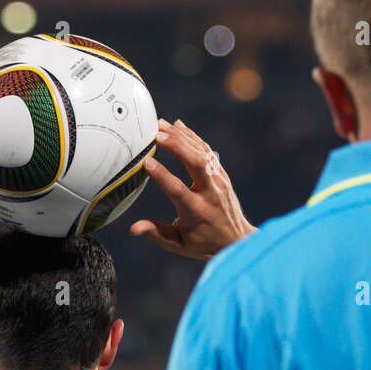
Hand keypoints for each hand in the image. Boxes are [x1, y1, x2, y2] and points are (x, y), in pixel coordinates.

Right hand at [130, 119, 255, 259]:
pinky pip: (207, 151)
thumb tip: (133, 229)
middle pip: (196, 163)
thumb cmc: (203, 243)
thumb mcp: (178, 244)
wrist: (236, 239)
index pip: (178, 190)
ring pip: (202, 153)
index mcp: (196, 212)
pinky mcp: (222, 174)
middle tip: (156, 133)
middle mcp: (210, 194)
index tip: (146, 161)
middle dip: (176, 145)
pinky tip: (178, 126)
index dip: (161, 175)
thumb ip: (156, 233)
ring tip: (161, 125)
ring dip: (182, 137)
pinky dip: (193, 137)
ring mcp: (218, 182)